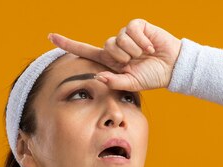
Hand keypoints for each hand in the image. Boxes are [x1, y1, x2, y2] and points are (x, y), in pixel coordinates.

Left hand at [47, 18, 181, 91]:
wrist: (171, 68)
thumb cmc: (151, 77)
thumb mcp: (131, 84)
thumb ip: (114, 82)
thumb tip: (98, 78)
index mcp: (110, 60)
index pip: (85, 50)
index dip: (68, 44)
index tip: (50, 37)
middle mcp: (115, 46)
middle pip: (106, 47)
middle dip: (122, 58)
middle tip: (135, 63)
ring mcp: (125, 35)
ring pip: (118, 39)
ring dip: (133, 51)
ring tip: (144, 55)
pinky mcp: (137, 26)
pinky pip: (131, 31)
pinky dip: (141, 42)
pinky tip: (150, 48)